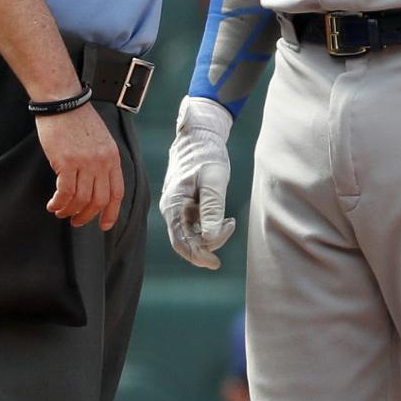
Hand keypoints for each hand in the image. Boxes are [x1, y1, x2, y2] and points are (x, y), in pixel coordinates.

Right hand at [36, 100, 125, 229]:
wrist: (63, 102)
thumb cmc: (78, 120)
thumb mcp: (100, 140)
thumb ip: (101, 161)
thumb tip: (96, 185)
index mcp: (113, 157)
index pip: (117, 192)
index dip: (112, 212)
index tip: (104, 225)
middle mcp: (102, 162)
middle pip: (99, 200)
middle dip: (87, 216)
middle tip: (76, 222)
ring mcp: (85, 162)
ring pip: (81, 199)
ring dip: (70, 211)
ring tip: (60, 212)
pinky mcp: (67, 162)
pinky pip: (65, 192)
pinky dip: (59, 203)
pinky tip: (52, 204)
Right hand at [160, 96, 236, 269]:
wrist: (200, 137)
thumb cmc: (207, 155)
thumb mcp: (214, 180)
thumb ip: (212, 209)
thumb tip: (210, 238)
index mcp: (173, 204)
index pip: (181, 241)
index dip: (197, 256)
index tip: (215, 263)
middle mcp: (171, 208)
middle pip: (185, 242)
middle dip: (205, 249)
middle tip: (223, 250)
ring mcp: (177, 208)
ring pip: (191, 235)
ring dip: (210, 237)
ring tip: (230, 223)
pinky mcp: (185, 206)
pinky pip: (195, 225)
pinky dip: (210, 228)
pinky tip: (226, 220)